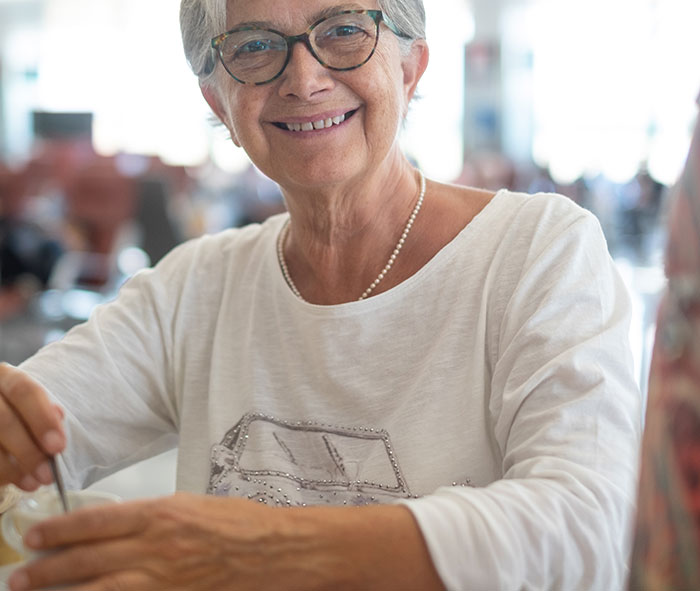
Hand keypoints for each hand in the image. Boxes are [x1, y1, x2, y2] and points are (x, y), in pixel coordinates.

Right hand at [0, 363, 65, 489]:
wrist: (1, 417)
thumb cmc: (16, 411)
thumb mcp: (28, 405)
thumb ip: (43, 411)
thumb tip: (58, 418)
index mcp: (4, 377)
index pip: (24, 391)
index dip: (42, 419)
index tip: (58, 446)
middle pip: (4, 420)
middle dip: (28, 450)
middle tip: (47, 474)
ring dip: (12, 469)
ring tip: (32, 483)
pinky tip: (11, 481)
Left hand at [8, 493, 293, 590]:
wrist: (273, 551)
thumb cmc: (238, 523)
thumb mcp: (191, 505)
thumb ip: (153, 517)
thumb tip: (118, 527)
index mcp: (161, 513)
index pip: (96, 520)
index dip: (60, 529)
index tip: (36, 534)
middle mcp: (156, 546)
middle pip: (88, 558)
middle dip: (47, 567)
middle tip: (19, 573)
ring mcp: (162, 578)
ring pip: (97, 587)